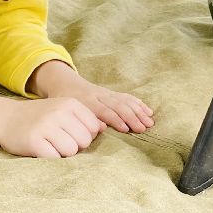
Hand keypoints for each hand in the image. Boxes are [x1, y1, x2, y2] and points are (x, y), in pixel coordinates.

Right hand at [0, 96, 105, 157]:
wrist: (5, 118)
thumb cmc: (39, 117)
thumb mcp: (62, 110)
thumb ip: (83, 118)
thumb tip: (103, 128)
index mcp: (70, 103)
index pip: (93, 129)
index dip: (84, 136)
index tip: (70, 135)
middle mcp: (59, 112)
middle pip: (84, 141)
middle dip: (74, 146)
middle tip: (58, 142)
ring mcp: (46, 126)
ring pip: (71, 151)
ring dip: (62, 153)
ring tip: (50, 145)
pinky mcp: (34, 141)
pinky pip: (54, 158)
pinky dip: (49, 158)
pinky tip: (41, 150)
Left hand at [29, 60, 154, 133]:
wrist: (64, 82)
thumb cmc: (62, 102)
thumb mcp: (65, 111)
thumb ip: (80, 119)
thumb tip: (100, 129)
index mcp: (86, 101)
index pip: (104, 111)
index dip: (115, 120)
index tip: (126, 129)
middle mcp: (99, 96)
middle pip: (118, 106)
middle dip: (132, 117)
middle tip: (143, 128)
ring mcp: (106, 93)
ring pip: (125, 101)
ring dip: (138, 111)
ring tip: (150, 122)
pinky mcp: (111, 92)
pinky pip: (127, 97)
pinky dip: (138, 104)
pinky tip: (148, 110)